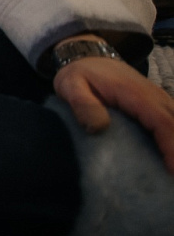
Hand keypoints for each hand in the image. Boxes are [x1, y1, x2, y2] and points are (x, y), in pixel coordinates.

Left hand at [54, 53, 173, 173]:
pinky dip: (173, 138)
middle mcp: (154, 96)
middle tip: (173, 179)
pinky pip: (173, 123)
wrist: (86, 56)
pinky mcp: (158, 105)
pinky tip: (170, 160)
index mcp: (135, 94)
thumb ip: (83, 105)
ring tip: (171, 174)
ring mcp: (159, 100)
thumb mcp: (71, 86)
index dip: (172, 147)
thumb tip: (99, 128)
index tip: (173, 172)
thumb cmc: (79, 74)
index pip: (162, 122)